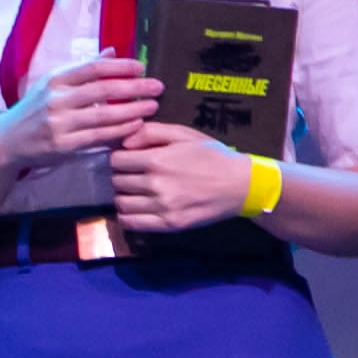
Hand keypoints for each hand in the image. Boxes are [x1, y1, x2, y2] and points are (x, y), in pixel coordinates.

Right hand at [0, 54, 161, 173]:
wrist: (8, 140)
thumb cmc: (35, 108)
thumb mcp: (53, 83)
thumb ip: (83, 68)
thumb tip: (112, 52)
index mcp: (55, 78)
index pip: (93, 68)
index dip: (120, 67)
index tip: (142, 67)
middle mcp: (56, 98)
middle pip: (103, 90)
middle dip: (134, 88)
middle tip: (158, 87)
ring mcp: (59, 123)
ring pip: (104, 115)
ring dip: (133, 110)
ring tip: (152, 106)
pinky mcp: (64, 145)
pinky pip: (99, 136)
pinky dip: (120, 130)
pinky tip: (136, 126)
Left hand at [110, 121, 253, 231]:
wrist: (241, 184)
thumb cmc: (212, 156)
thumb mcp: (184, 134)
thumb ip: (152, 132)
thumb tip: (124, 142)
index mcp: (158, 160)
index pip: (117, 161)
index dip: (119, 158)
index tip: (127, 159)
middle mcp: (156, 185)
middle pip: (117, 182)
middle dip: (121, 176)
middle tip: (132, 175)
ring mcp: (163, 207)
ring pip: (122, 203)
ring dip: (123, 196)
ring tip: (134, 191)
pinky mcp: (170, 224)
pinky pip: (132, 223)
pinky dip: (126, 216)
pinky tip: (135, 208)